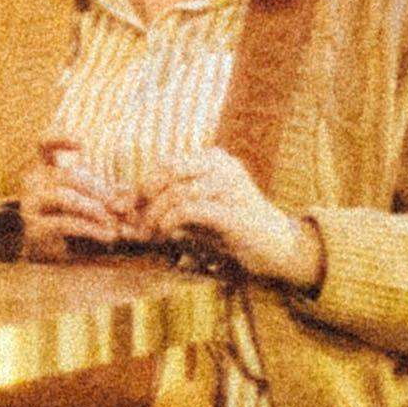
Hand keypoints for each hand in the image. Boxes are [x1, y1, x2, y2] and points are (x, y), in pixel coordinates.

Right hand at [11, 138, 144, 251]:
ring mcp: (31, 205)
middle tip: (119, 205)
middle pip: (67, 175)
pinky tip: (108, 236)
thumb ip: (103, 194)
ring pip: (65, 197)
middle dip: (97, 189)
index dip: (60, 139)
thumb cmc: (67, 219)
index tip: (82, 143)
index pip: (44, 144)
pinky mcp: (35, 228)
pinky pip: (65, 223)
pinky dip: (91, 228)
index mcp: (43, 169)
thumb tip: (127, 191)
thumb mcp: (85, 201)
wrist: (43, 250)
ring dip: (94, 208)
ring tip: (113, 222)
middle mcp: (33, 183)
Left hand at [128, 148, 320, 287]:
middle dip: (147, 198)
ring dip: (156, 215)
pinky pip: (188, 209)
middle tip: (137, 221)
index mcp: (215, 159)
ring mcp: (230, 185)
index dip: (144, 185)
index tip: (129, 207)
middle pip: (168, 172)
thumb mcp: (201, 208)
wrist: (278, 247)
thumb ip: (174, 200)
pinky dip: (170, 222)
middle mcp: (223, 165)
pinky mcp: (231, 211)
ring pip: (176, 192)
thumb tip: (132, 201)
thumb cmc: (235, 228)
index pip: (167, 164)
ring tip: (150, 233)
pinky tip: (165, 234)